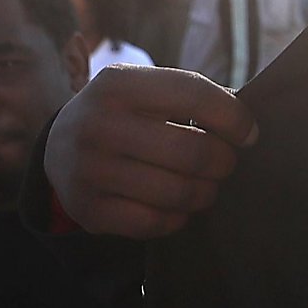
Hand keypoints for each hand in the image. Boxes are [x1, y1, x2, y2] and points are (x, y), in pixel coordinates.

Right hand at [44, 65, 257, 238]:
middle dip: (223, 163)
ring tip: (204, 186)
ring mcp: (88, 170)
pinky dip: (179, 218)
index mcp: (117, 84)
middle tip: (224, 164)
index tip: (248, 134)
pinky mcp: (89, 210)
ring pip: (180, 193)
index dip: (235, 118)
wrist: (57, 149)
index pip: (195, 95)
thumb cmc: (125, 116)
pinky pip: (158, 223)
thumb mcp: (145, 91)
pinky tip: (177, 206)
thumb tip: (249, 128)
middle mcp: (97, 124)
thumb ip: (192, 98)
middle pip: (193, 153)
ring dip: (205, 193)